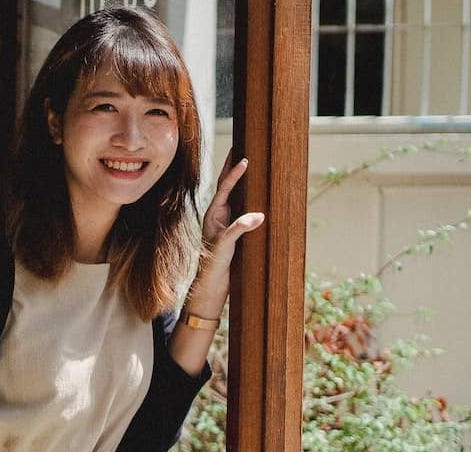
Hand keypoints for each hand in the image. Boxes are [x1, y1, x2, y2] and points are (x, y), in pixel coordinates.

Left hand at [203, 151, 265, 268]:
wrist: (212, 283)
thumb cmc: (213, 264)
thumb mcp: (225, 245)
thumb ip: (238, 229)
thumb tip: (259, 215)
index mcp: (213, 214)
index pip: (225, 188)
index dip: (234, 173)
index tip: (244, 159)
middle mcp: (218, 215)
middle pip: (228, 186)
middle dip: (234, 169)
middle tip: (242, 150)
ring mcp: (226, 221)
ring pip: (236, 196)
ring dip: (243, 181)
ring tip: (251, 165)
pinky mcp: (234, 230)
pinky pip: (243, 209)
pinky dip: (250, 198)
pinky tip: (259, 194)